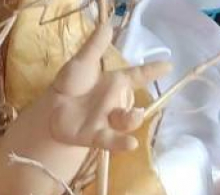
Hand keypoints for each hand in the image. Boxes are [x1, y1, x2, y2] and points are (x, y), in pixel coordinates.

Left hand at [48, 23, 170, 151]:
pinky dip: (120, 142)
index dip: (153, 70)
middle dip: (140, 105)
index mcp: (115, 83)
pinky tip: (131, 144)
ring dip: (132, 120)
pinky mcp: (94, 135)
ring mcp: (106, 121)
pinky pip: (110, 140)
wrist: (51, 107)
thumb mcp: (82, 64)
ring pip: (126, 122)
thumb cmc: (72, 84)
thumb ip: (95, 47)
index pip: (138, 75)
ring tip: (134, 117)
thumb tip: (107, 25)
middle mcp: (114, 103)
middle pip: (135, 105)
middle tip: (140, 106)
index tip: (168, 65)